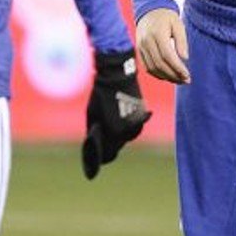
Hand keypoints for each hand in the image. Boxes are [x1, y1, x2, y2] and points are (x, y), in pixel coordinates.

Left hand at [81, 50, 151, 178]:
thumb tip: (95, 144)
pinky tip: (120, 116)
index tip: (97, 160)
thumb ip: (94, 132)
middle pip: (119, 146)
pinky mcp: (143, 115)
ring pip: (128, 137)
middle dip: (111, 144)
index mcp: (114, 132)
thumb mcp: (92, 115)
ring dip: (120, 135)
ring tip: (112, 124)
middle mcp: (129, 131)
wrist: (118, 75)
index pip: (109, 155)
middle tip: (103, 138)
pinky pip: (134, 126)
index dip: (102, 158)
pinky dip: (128, 125)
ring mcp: (138, 123)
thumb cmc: (101, 95)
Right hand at [136, 8, 189, 83]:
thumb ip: (182, 41)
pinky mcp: (139, 51)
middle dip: (173, 75)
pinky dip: (157, 74)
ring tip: (178, 80)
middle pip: (160, 64)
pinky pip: (147, 67)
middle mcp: (146, 41)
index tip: (187, 75)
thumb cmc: (167, 17)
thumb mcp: (178, 24)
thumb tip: (184, 58)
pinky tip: (168, 76)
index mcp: (157, 33)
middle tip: (185, 80)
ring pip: (152, 68)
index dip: (177, 67)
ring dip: (166, 77)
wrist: (149, 11)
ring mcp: (141, 46)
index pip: (167, 55)